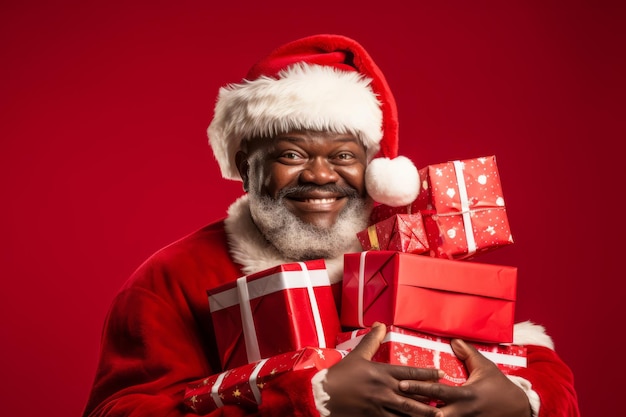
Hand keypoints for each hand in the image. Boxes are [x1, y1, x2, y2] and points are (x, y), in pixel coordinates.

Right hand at [324, 323, 443, 416]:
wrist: (323, 393)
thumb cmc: (340, 374)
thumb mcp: (357, 355)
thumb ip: (371, 340)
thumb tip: (380, 324)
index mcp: (381, 372)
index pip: (409, 372)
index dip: (426, 374)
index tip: (441, 375)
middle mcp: (383, 389)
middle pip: (412, 395)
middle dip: (429, 399)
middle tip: (446, 401)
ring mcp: (379, 405)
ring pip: (405, 412)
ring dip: (422, 414)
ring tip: (437, 416)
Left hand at [398, 339, 530, 416]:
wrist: (518, 411)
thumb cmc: (500, 388)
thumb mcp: (485, 367)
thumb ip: (468, 353)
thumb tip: (453, 340)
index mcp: (465, 396)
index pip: (437, 392)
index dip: (419, 387)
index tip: (402, 384)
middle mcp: (462, 413)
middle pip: (432, 415)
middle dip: (415, 411)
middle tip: (396, 403)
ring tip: (402, 412)